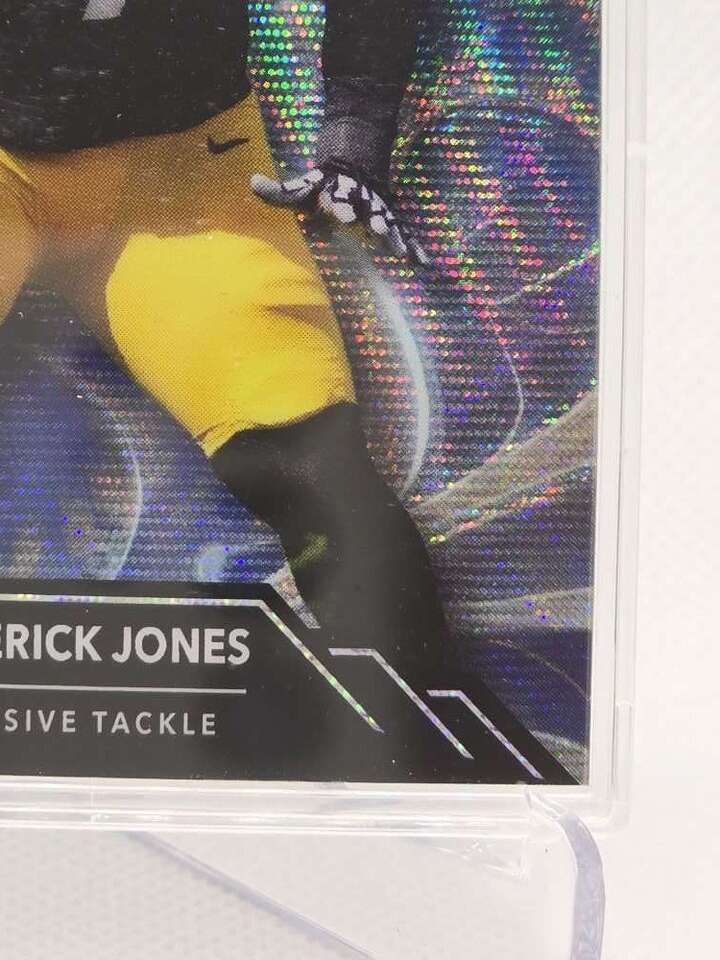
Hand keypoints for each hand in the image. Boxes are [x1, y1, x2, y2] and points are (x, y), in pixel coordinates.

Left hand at [251, 163, 429, 266]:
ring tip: (404, 253)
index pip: (341, 200)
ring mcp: (378, 209)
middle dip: (375, 220)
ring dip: (396, 237)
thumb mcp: (299, 188)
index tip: (344, 217)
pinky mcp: (390, 219)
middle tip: (379, 232)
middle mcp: (362, 200)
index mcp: (340, 193)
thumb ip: (277, 192)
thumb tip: (252, 182)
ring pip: (390, 222)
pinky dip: (413, 248)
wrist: (354, 163)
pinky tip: (423, 264)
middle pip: (370, 209)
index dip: (342, 207)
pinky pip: (403, 234)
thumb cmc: (321, 186)